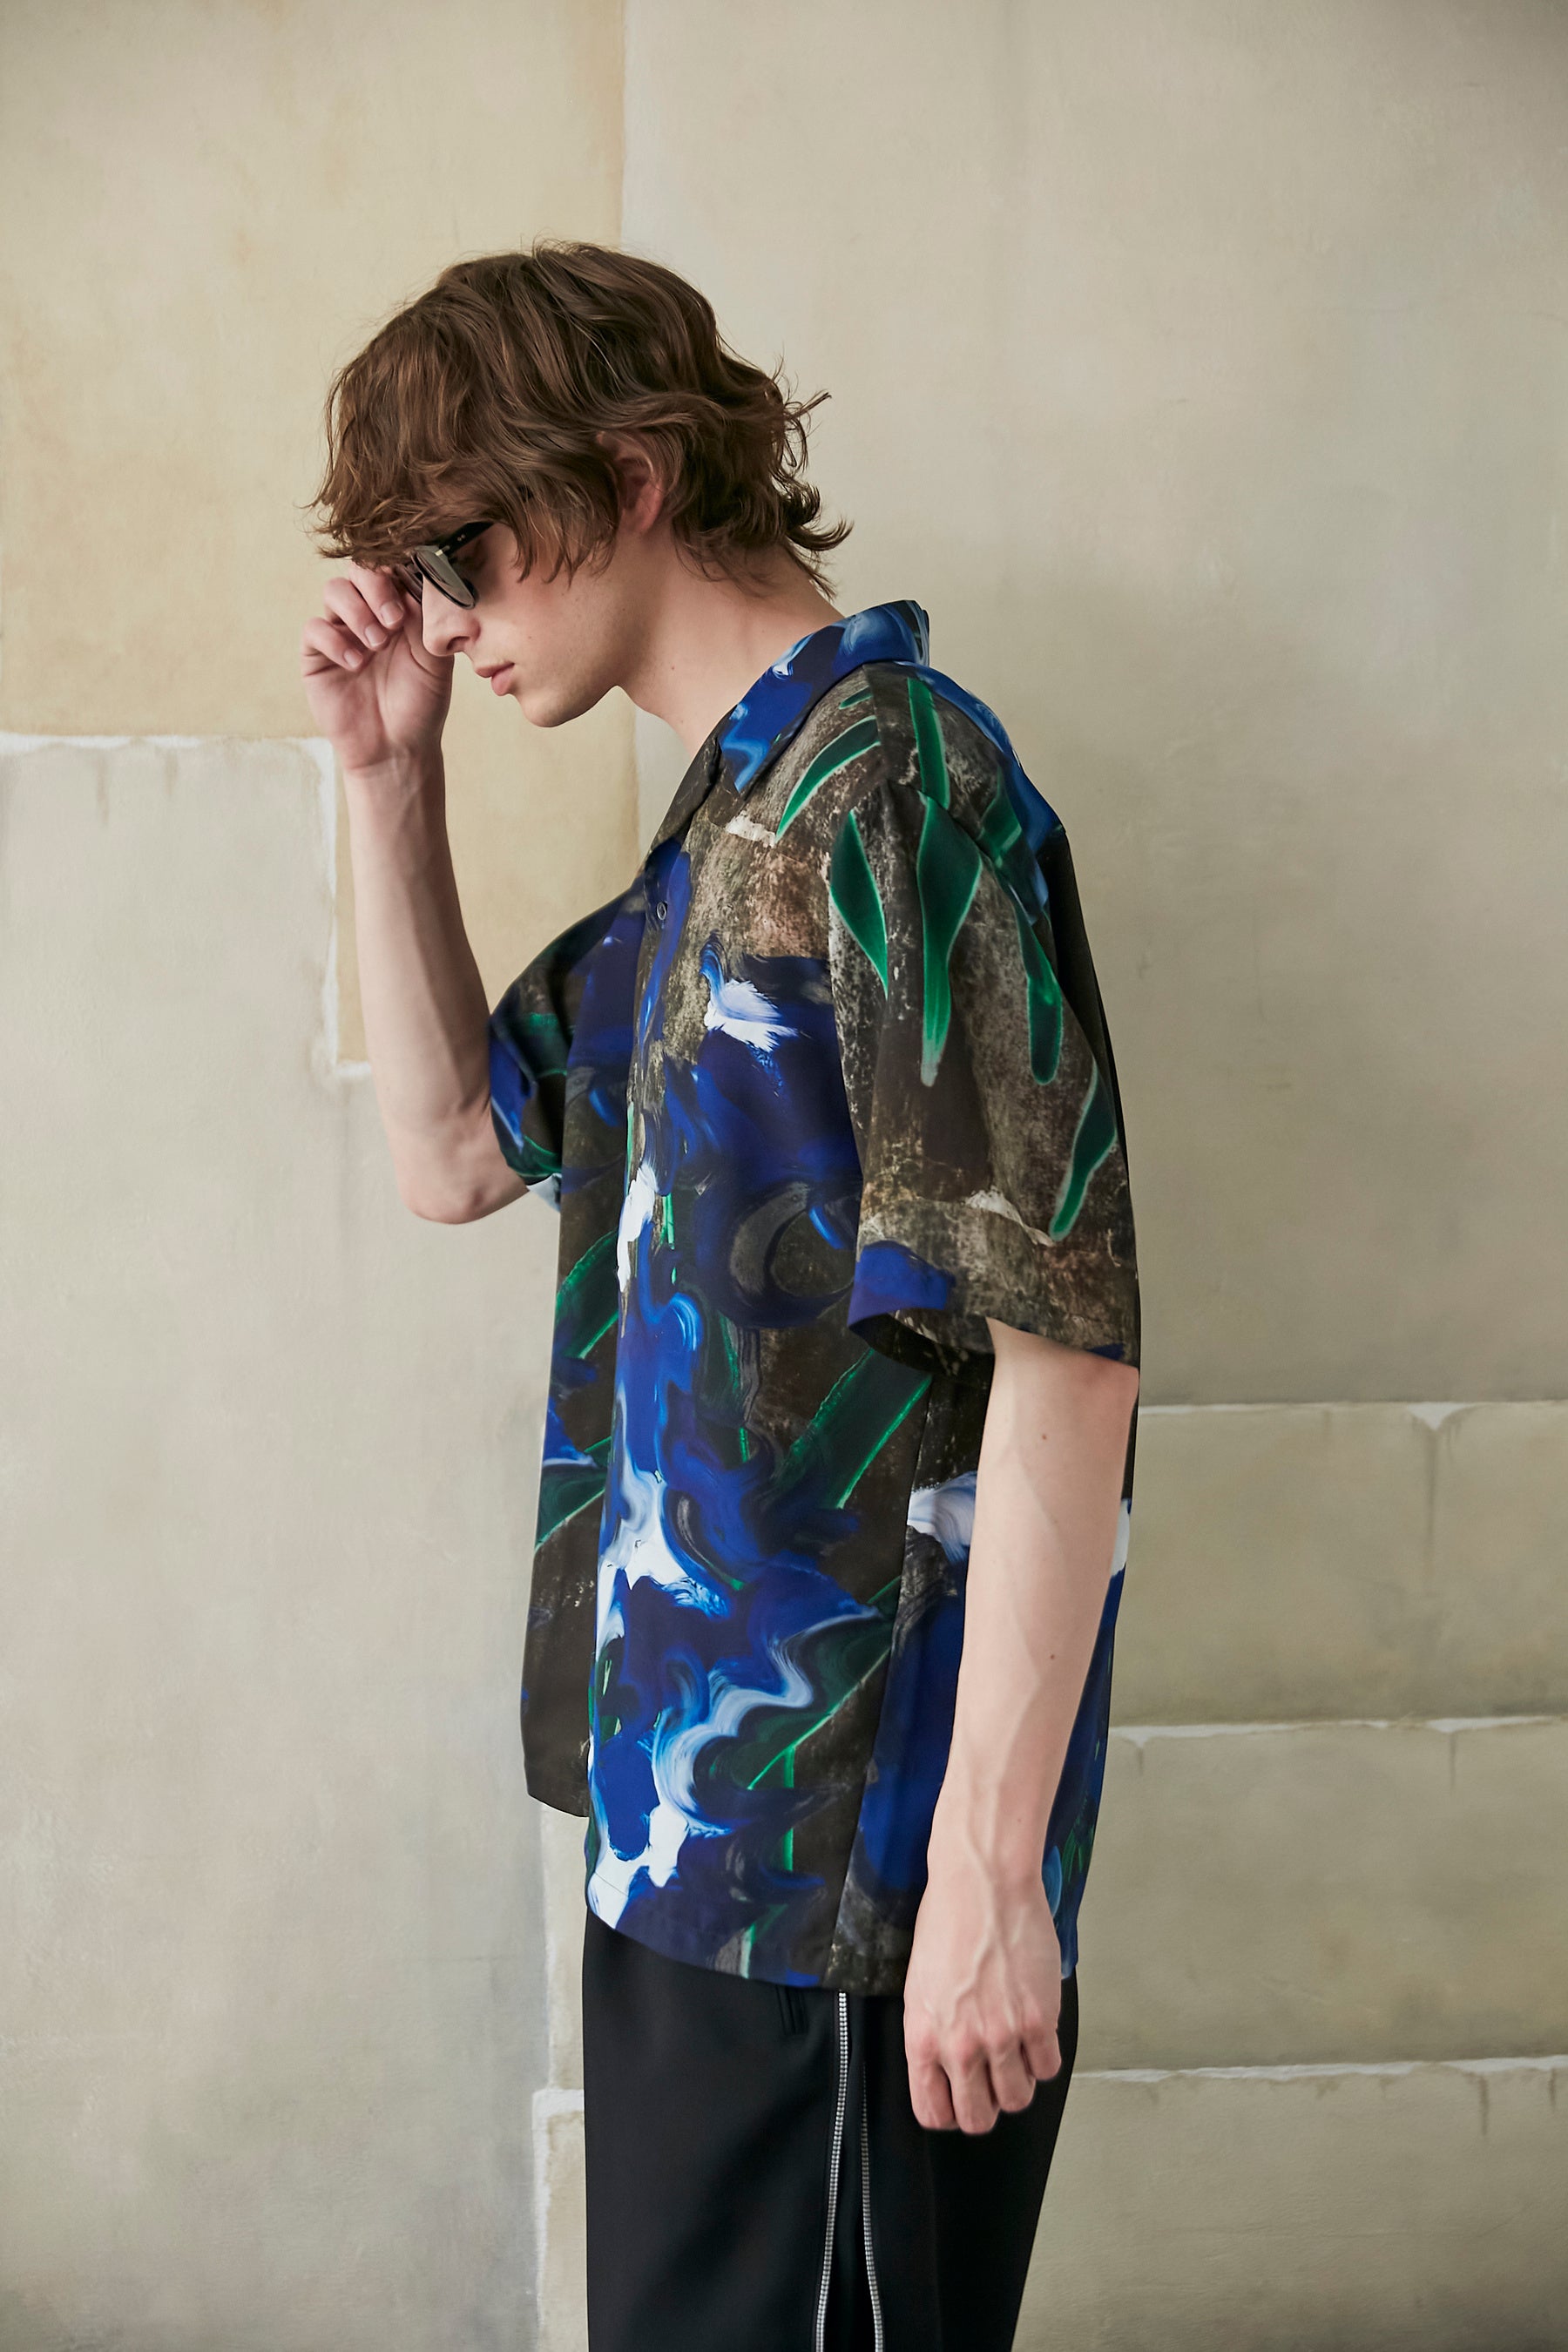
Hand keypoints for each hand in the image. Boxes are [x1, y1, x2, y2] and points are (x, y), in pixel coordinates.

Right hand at [300, 561, 452, 777]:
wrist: (397, 749)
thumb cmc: (421, 705)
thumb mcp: (436, 663)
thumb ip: (427, 622)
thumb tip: (414, 582)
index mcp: (400, 608)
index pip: (391, 569)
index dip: (398, 572)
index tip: (412, 597)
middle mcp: (368, 613)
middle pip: (358, 570)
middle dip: (376, 588)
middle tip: (394, 620)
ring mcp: (341, 630)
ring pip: (335, 591)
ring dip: (357, 611)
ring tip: (377, 644)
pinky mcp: (317, 654)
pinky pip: (315, 628)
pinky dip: (335, 641)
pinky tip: (356, 664)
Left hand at [902, 1850, 1062, 2133]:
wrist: (983, 1883)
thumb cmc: (947, 1921)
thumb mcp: (920, 1984)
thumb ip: (932, 2032)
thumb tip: (946, 2064)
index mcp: (923, 2038)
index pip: (934, 2112)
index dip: (949, 2111)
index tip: (959, 2099)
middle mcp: (961, 2046)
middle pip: (979, 2117)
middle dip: (985, 2105)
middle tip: (991, 2081)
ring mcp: (1002, 2036)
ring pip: (1017, 2099)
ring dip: (1017, 2082)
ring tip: (1015, 2052)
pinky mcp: (1039, 2021)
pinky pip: (1048, 2068)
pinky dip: (1043, 2057)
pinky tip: (1035, 2033)